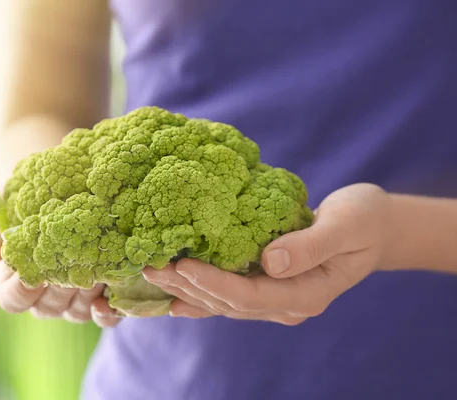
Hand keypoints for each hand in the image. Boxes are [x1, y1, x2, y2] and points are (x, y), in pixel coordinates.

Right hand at [0, 204, 119, 327]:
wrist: (70, 185)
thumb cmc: (29, 198)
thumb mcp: (4, 204)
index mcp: (16, 281)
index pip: (12, 300)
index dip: (19, 291)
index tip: (30, 273)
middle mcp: (45, 297)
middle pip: (48, 307)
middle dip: (60, 287)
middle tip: (72, 262)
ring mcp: (74, 301)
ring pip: (76, 311)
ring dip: (84, 294)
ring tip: (95, 266)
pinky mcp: (103, 298)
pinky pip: (104, 317)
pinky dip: (106, 312)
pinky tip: (108, 298)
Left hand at [142, 183, 391, 324]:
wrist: (374, 227)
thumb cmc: (364, 221)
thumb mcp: (346, 226)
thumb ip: (311, 246)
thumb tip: (270, 262)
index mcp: (307, 294)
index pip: (251, 296)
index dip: (214, 283)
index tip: (182, 265)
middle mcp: (288, 304)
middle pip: (230, 303)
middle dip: (189, 287)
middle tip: (152, 266)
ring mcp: (277, 299)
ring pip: (224, 303)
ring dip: (187, 290)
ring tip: (152, 274)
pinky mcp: (268, 285)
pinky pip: (229, 295)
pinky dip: (200, 295)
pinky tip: (173, 298)